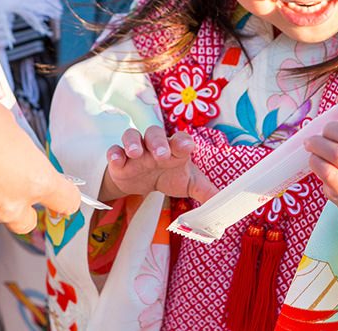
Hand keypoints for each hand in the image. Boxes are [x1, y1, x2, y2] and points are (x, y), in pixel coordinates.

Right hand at [0, 82, 80, 234]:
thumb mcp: (10, 126)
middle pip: (26, 222)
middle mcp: (11, 206)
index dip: (61, 198)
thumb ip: (20, 153)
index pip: (65, 202)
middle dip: (17, 206)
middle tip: (0, 183)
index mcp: (35, 180)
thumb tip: (16, 159)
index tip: (58, 196)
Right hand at [100, 126, 217, 203]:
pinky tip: (117, 162)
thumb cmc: (169, 176)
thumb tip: (223, 203)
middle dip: (158, 142)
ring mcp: (136, 151)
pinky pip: (114, 151)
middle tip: (161, 156)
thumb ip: (205, 191)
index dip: (183, 142)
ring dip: (133, 143)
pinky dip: (114, 154)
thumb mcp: (189, 184)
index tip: (186, 148)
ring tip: (136, 154)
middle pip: (155, 133)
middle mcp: (154, 145)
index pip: (180, 139)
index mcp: (174, 149)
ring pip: (132, 136)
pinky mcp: (119, 160)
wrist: (142, 182)